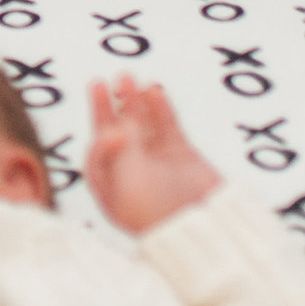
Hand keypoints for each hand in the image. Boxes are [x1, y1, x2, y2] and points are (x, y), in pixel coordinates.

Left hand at [84, 77, 220, 232]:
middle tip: (103, 82)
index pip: (97, 153)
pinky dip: (159, 108)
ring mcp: (159, 165)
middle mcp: (133, 176)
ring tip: (128, 77)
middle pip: (117, 135)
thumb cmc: (160, 211)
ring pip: (142, 126)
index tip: (104, 122)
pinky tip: (153, 90)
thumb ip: (120, 146)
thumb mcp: (129, 179)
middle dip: (110, 108)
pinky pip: (167, 126)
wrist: (208, 228)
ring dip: (134, 102)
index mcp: (112, 190)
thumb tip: (115, 125)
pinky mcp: (182, 156)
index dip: (98, 132)